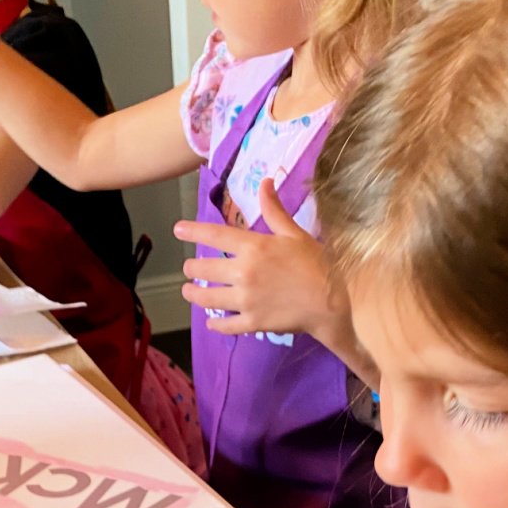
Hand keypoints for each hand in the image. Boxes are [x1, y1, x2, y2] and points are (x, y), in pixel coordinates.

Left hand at [176, 178, 336, 338]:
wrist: (329, 303)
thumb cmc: (315, 264)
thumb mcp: (295, 233)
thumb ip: (274, 211)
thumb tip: (265, 182)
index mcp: (253, 247)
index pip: (215, 235)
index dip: (193, 231)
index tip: (177, 230)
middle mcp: (244, 272)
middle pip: (205, 268)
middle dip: (192, 268)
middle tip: (189, 268)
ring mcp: (245, 300)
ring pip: (208, 298)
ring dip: (194, 294)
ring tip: (189, 292)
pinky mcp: (251, 323)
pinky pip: (225, 325)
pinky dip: (215, 324)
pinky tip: (210, 322)